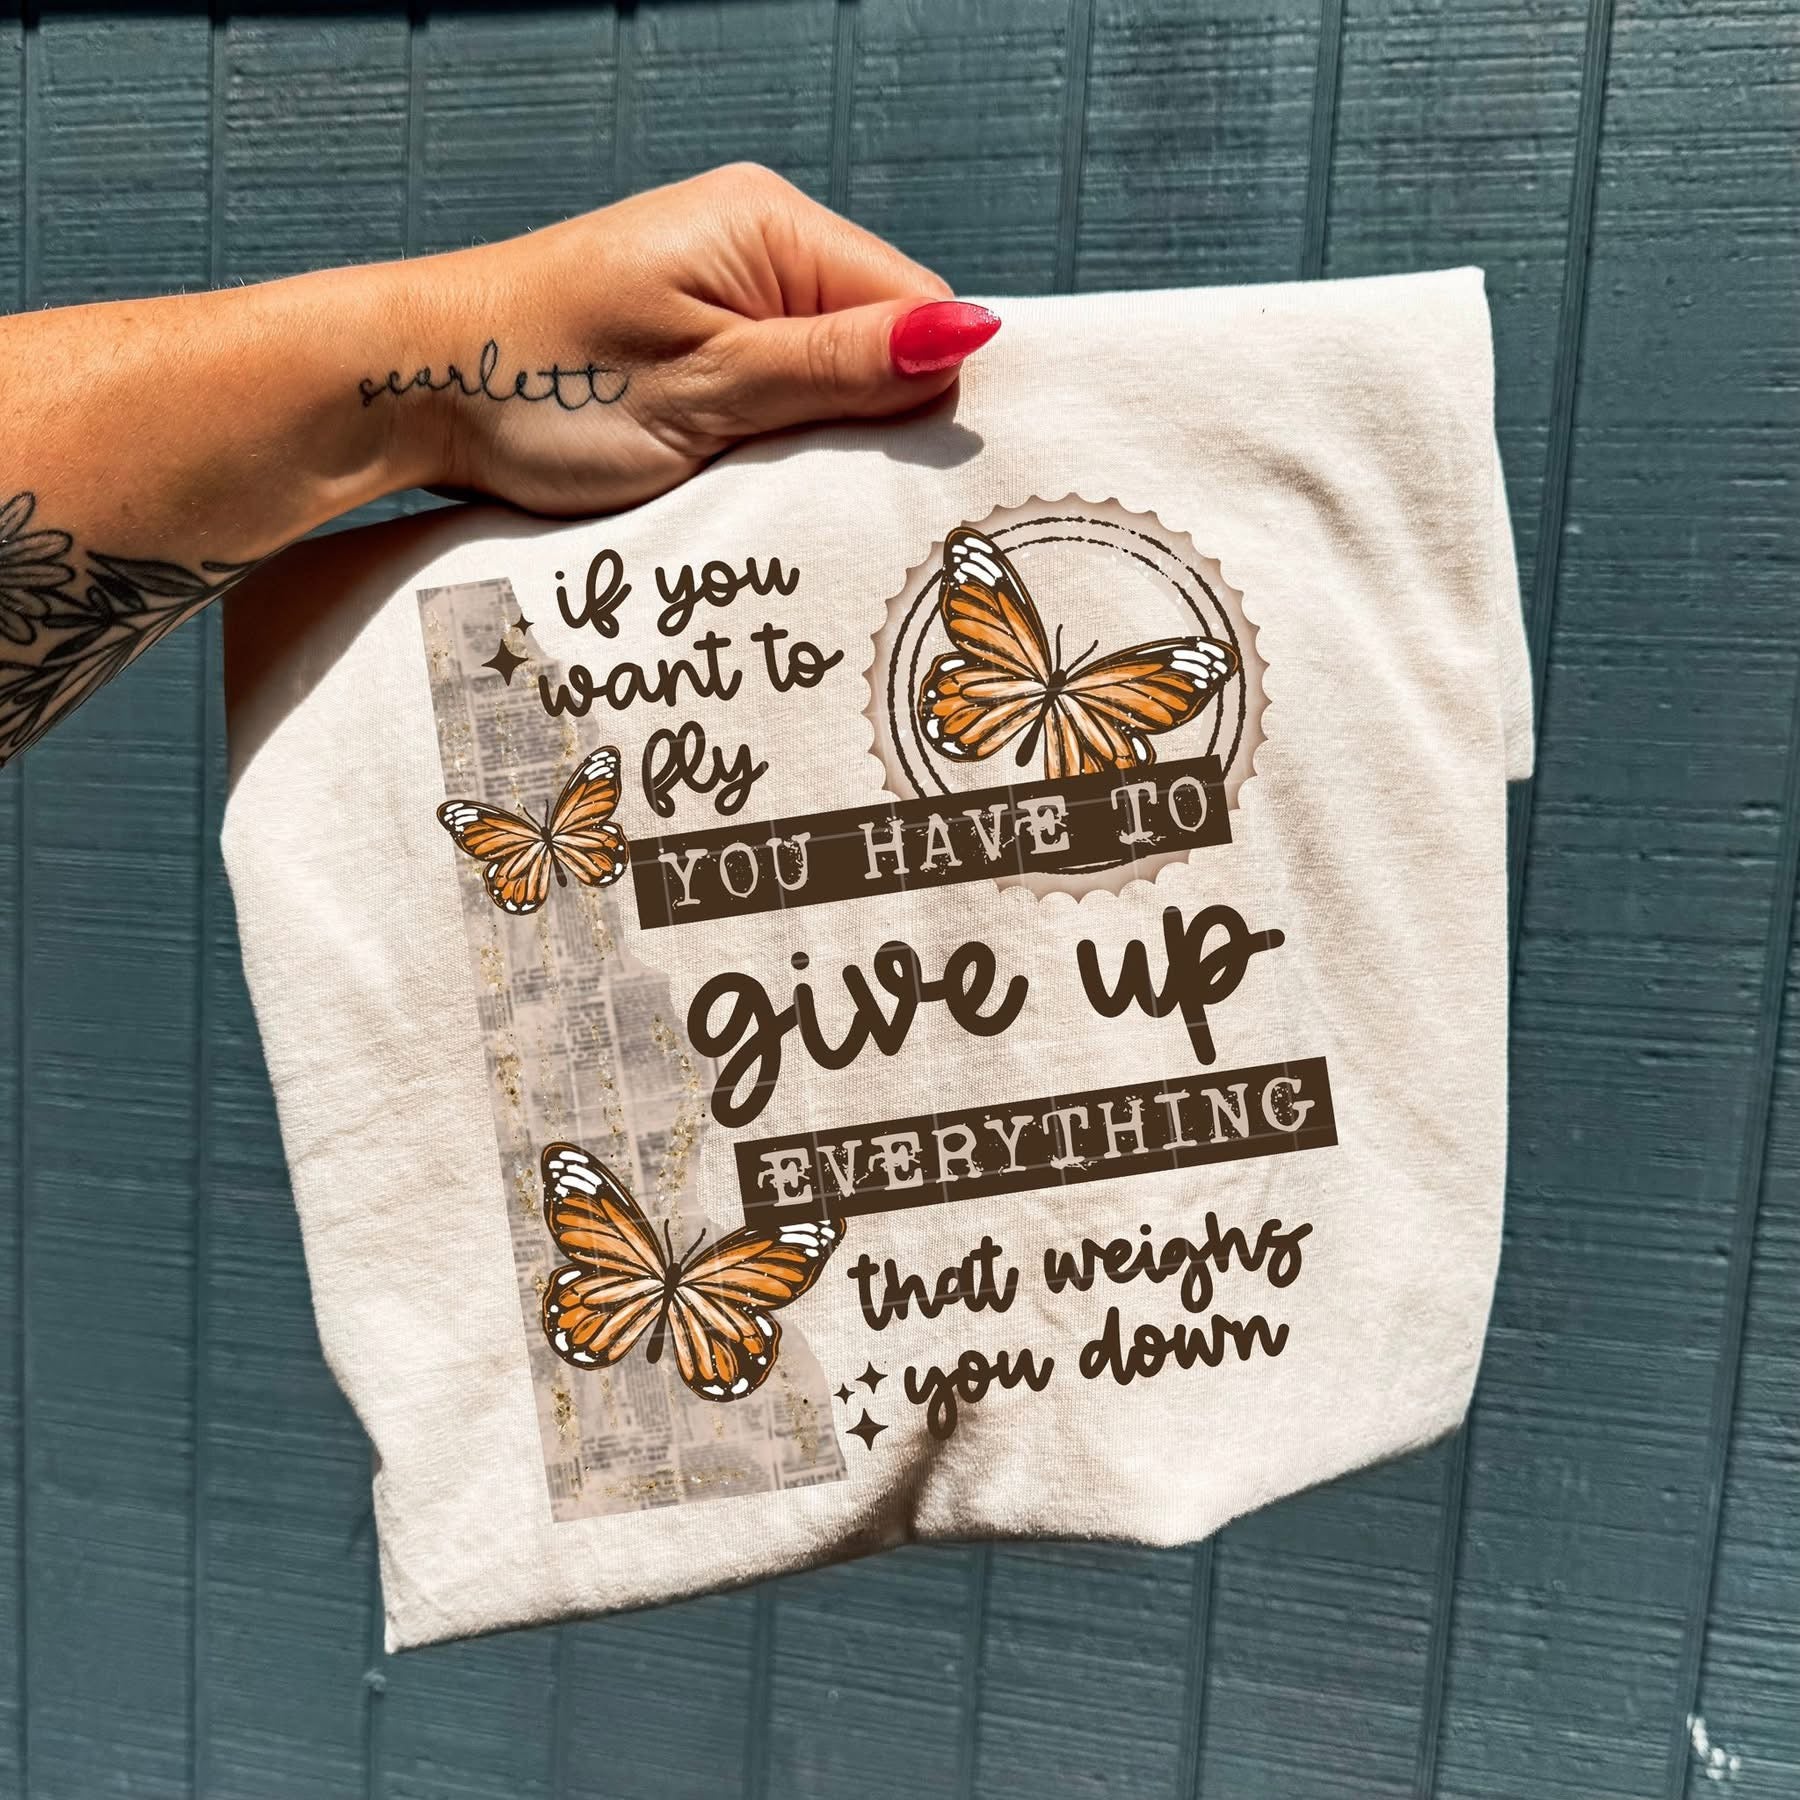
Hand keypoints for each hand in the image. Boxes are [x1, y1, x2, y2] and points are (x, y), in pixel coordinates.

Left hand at [371, 163, 1001, 516]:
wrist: (421, 386)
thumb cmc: (547, 385)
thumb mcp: (711, 390)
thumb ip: (842, 365)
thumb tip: (970, 334)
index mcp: (772, 227)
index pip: (919, 304)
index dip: (927, 393)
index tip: (907, 477)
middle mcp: (759, 240)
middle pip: (884, 334)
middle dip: (875, 417)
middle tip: (828, 488)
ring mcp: (728, 284)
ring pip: (835, 366)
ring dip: (823, 431)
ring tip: (774, 478)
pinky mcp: (701, 328)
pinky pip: (784, 379)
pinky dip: (780, 430)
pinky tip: (748, 464)